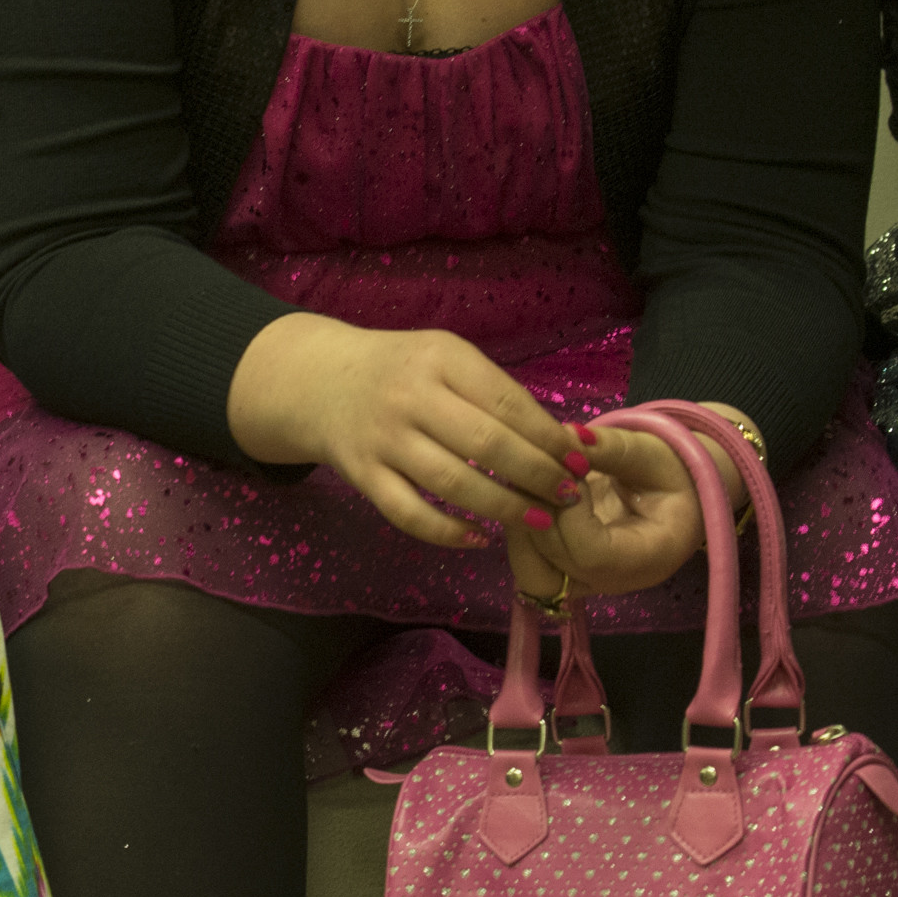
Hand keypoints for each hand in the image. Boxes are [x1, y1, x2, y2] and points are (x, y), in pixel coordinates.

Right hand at [238, 320, 585, 548]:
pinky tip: (478, 538)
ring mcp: (383, 438)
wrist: (318, 381)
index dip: (548, 435)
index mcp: (440, 358)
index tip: (578, 458)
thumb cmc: (401, 370)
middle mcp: (410, 396)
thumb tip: (557, 438)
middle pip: (486, 444)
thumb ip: (491, 392)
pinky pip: (408, 513)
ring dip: (503, 506)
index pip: (507, 402)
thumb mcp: (444, 358)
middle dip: (536, 474)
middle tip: (568, 495)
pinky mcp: (362, 474)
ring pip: (452, 483)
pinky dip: (445, 532)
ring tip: (538, 520)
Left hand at [515, 422, 710, 601]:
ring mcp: (588, 583)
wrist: (678, 494)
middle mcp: (616, 582)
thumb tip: (568, 436)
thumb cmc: (672, 473)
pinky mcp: (567, 573)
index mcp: (650, 557)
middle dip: (539, 514)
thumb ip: (612, 448)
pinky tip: (528, 499)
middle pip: (556, 566)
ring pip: (534, 576)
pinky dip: (521, 534)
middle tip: (541, 470)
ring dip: (521, 528)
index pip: (590, 554)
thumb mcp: (652, 453)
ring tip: (531, 485)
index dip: (568, 511)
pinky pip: (531, 567)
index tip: (571, 470)